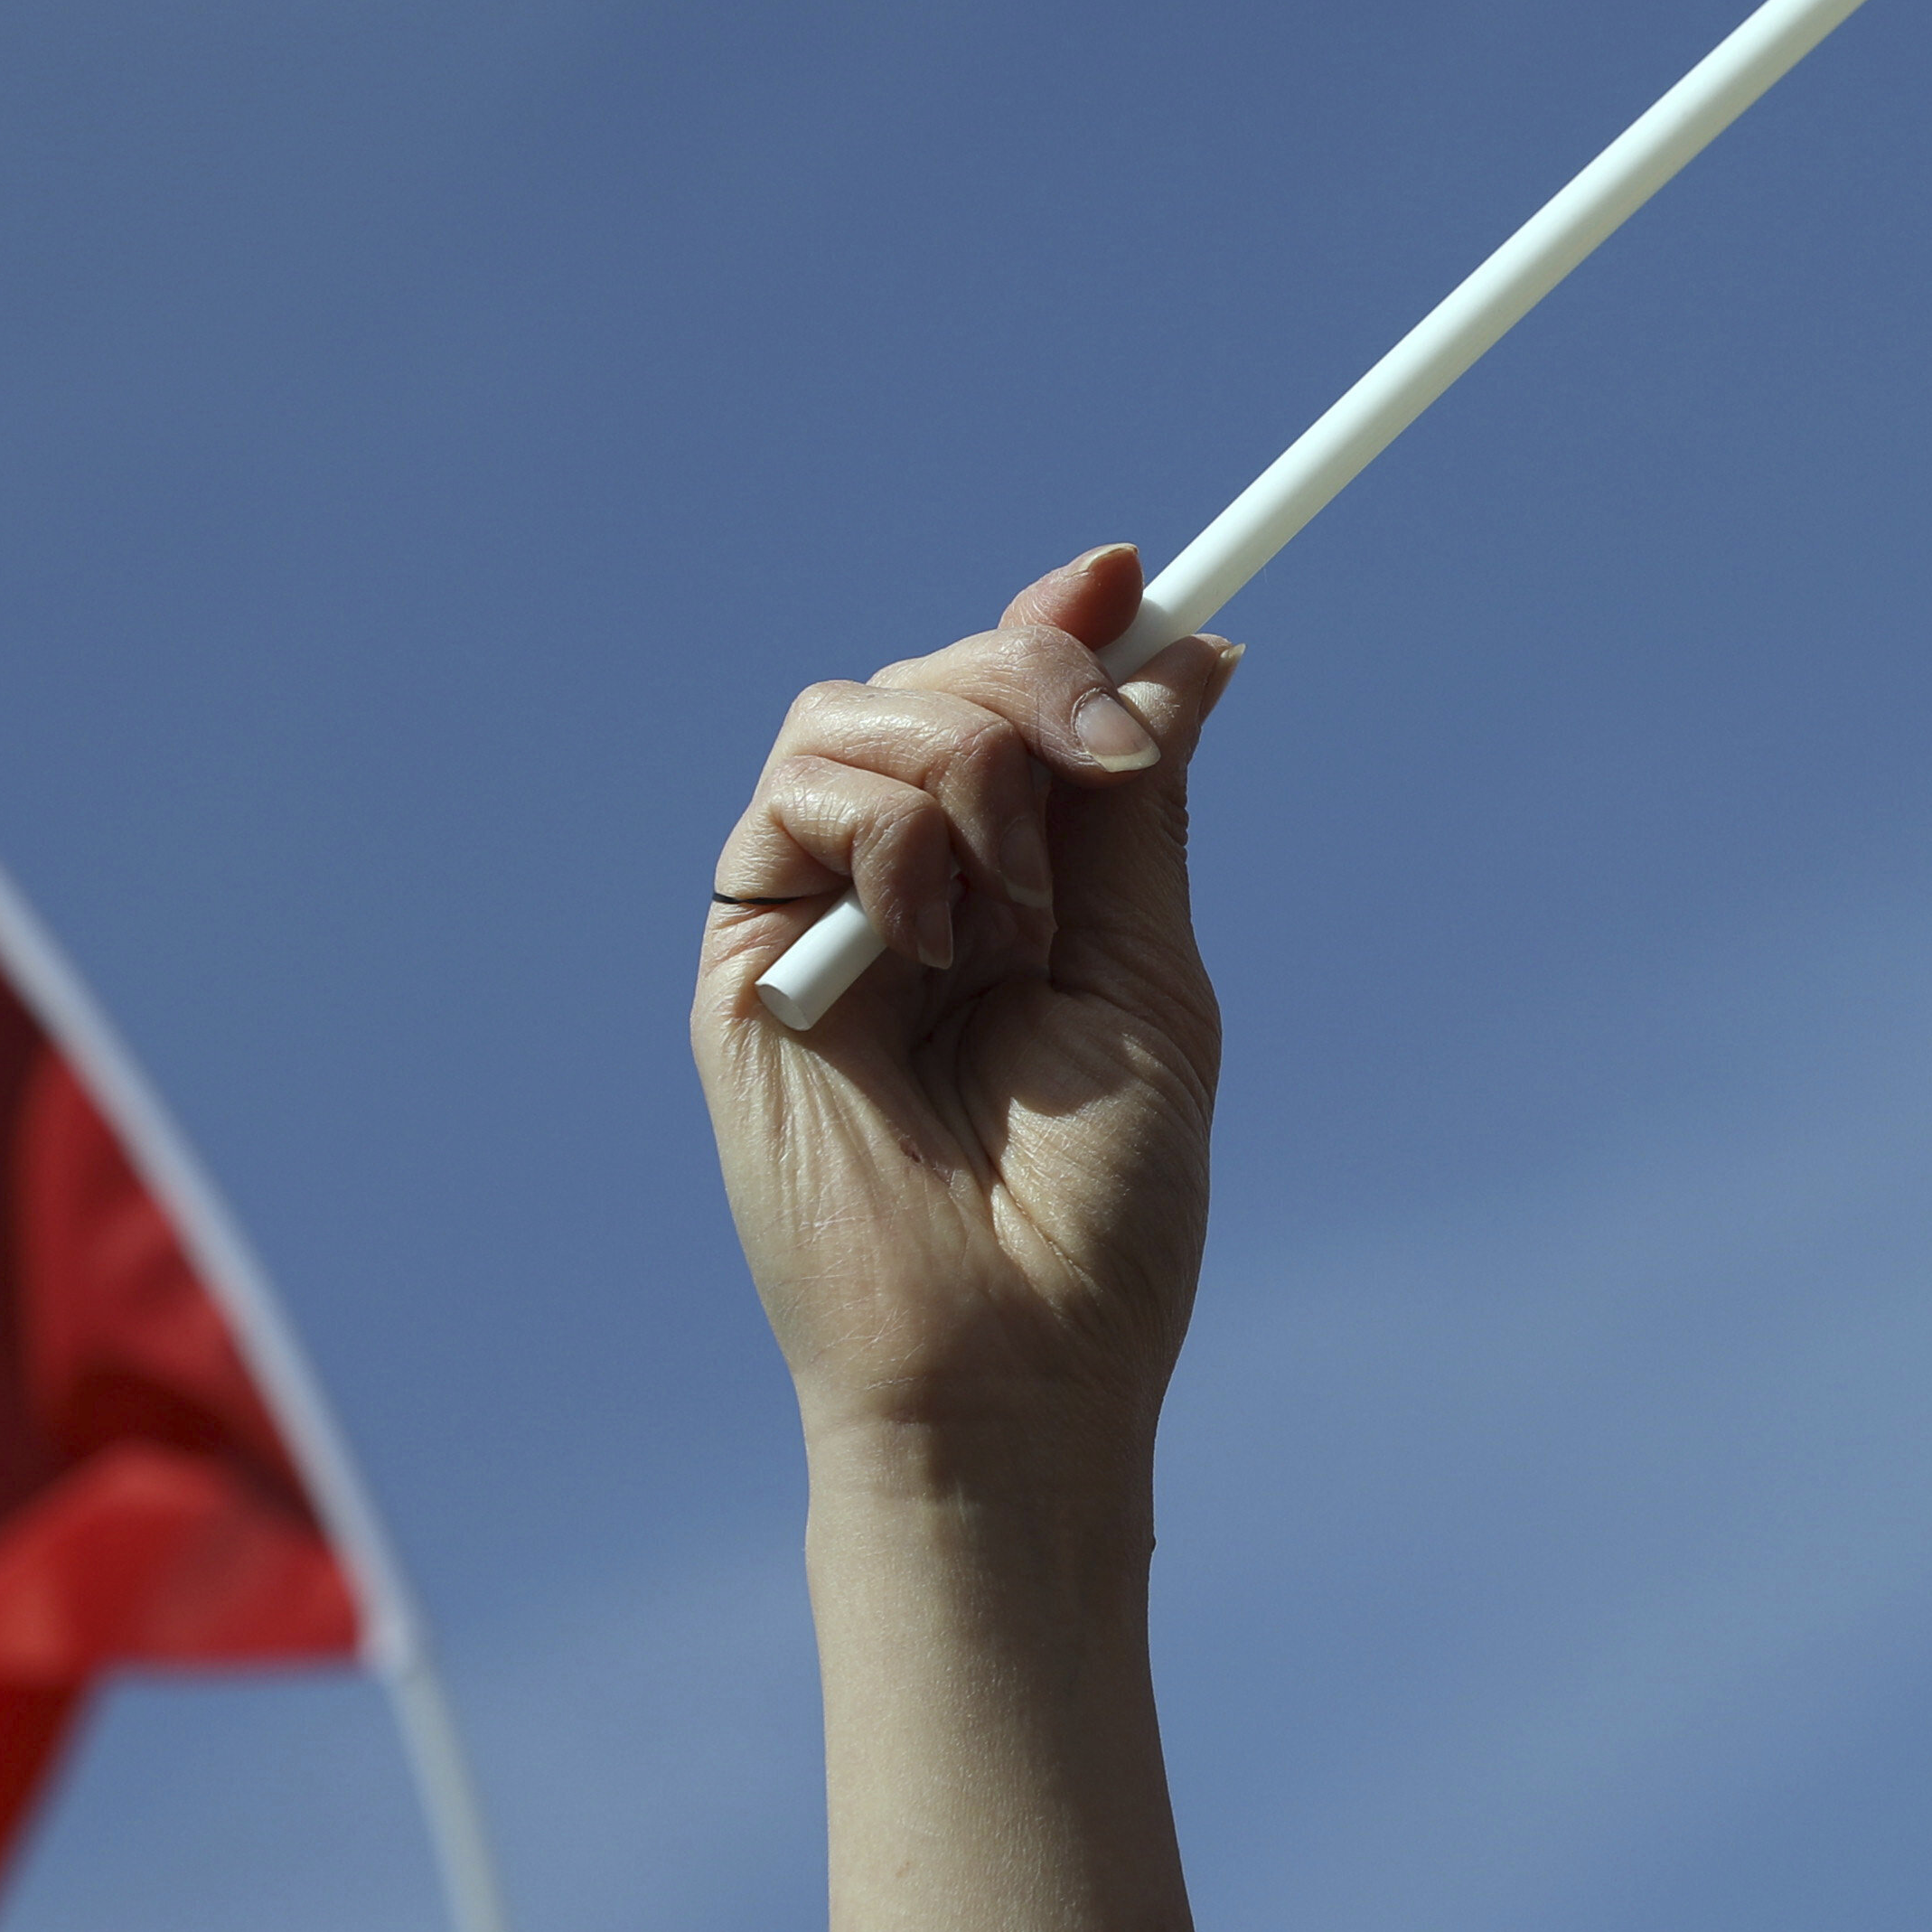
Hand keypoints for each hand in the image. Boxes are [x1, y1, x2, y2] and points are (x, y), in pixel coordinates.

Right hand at [694, 545, 1238, 1463]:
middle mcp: (909, 888)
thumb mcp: (1148, 969)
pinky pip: (796, 797)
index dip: (1065, 628)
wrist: (1016, 1357)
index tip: (1136, 573)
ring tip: (1009, 925)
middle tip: (1105, 768)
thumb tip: (1187, 647)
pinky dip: (891, 836)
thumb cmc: (1101, 1207)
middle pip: (937, 678)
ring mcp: (817, 918)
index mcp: (1012, 891)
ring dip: (969, 775)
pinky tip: (936, 947)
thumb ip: (1136, 806)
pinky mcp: (744, 960)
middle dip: (1035, 685)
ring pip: (858, 711)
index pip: (1012, 708)